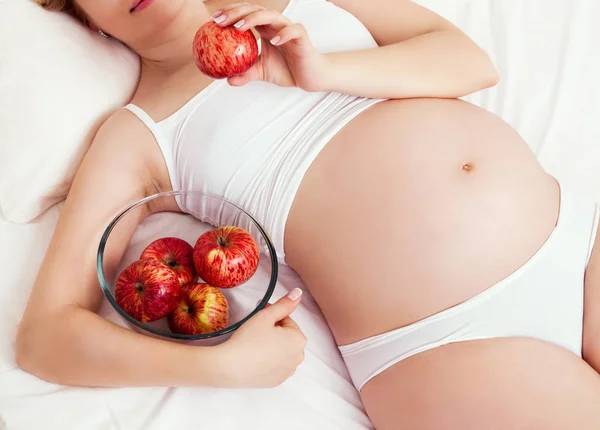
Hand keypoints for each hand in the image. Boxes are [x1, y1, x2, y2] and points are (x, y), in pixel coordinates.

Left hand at [211, 3, 328, 90]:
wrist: (311, 77)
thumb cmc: (288, 70)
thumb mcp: (262, 72)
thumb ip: (245, 73)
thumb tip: (227, 80)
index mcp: (265, 29)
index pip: (245, 14)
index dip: (230, 13)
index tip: (213, 20)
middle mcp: (275, 25)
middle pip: (254, 10)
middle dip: (236, 12)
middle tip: (219, 20)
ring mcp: (288, 29)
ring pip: (271, 16)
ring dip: (253, 19)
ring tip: (239, 27)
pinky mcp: (302, 37)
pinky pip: (294, 31)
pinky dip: (284, 34)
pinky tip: (274, 41)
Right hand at [218, 288, 306, 387]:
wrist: (230, 367)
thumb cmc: (248, 338)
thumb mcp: (266, 316)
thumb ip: (284, 304)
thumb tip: (298, 292)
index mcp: (299, 340)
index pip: (287, 320)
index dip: (272, 316)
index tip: (259, 317)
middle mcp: (298, 357)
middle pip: (286, 336)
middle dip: (274, 331)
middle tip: (256, 331)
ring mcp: (288, 372)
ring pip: (282, 351)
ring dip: (273, 345)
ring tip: (255, 344)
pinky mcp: (277, 382)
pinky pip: (276, 366)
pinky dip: (269, 360)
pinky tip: (256, 358)